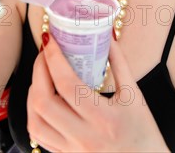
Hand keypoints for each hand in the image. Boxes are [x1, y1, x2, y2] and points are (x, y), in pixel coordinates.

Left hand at [27, 34, 169, 152]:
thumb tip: (106, 34)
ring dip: (32, 92)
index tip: (50, 40)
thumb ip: (119, 62)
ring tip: (41, 74)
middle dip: (38, 71)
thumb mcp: (134, 94)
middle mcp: (84, 136)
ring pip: (35, 121)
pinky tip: (41, 98)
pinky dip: (34, 113)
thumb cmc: (143, 132)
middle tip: (45, 53)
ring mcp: (72, 149)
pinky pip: (39, 135)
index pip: (67, 84)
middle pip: (43, 102)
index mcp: (103, 119)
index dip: (54, 58)